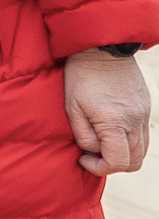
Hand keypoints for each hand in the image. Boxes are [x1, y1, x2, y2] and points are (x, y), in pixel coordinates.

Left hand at [67, 48, 149, 175]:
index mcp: (114, 122)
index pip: (117, 162)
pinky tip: (112, 131)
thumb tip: (94, 151)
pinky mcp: (146, 107)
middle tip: (93, 154)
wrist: (102, 50)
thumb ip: (84, 136)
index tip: (83, 158)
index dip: (99, 168)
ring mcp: (144, 114)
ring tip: (102, 143)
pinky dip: (130, 141)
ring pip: (142, 150)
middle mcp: (135, 120)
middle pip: (134, 162)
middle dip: (112, 165)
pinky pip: (144, 135)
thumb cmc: (81, 79)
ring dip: (123, 154)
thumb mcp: (72, 109)